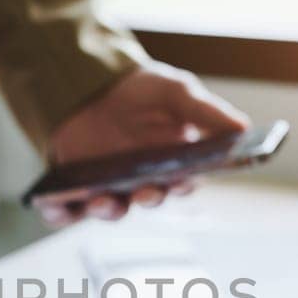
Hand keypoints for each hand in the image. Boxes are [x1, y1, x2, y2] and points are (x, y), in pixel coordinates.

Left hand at [37, 63, 249, 225]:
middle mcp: (142, 183)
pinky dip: (59, 212)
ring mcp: (108, 188)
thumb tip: (244, 128)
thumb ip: (206, 112)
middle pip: (148, 199)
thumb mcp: (176, 93)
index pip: (183, 183)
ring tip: (102, 199)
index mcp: (172, 166)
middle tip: (146, 191)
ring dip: (108, 209)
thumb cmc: (143, 93)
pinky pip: (66, 211)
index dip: (184, 184)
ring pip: (111, 209)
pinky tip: (53, 206)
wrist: (92, 84)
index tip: (183, 179)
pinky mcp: (73, 190)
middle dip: (148, 198)